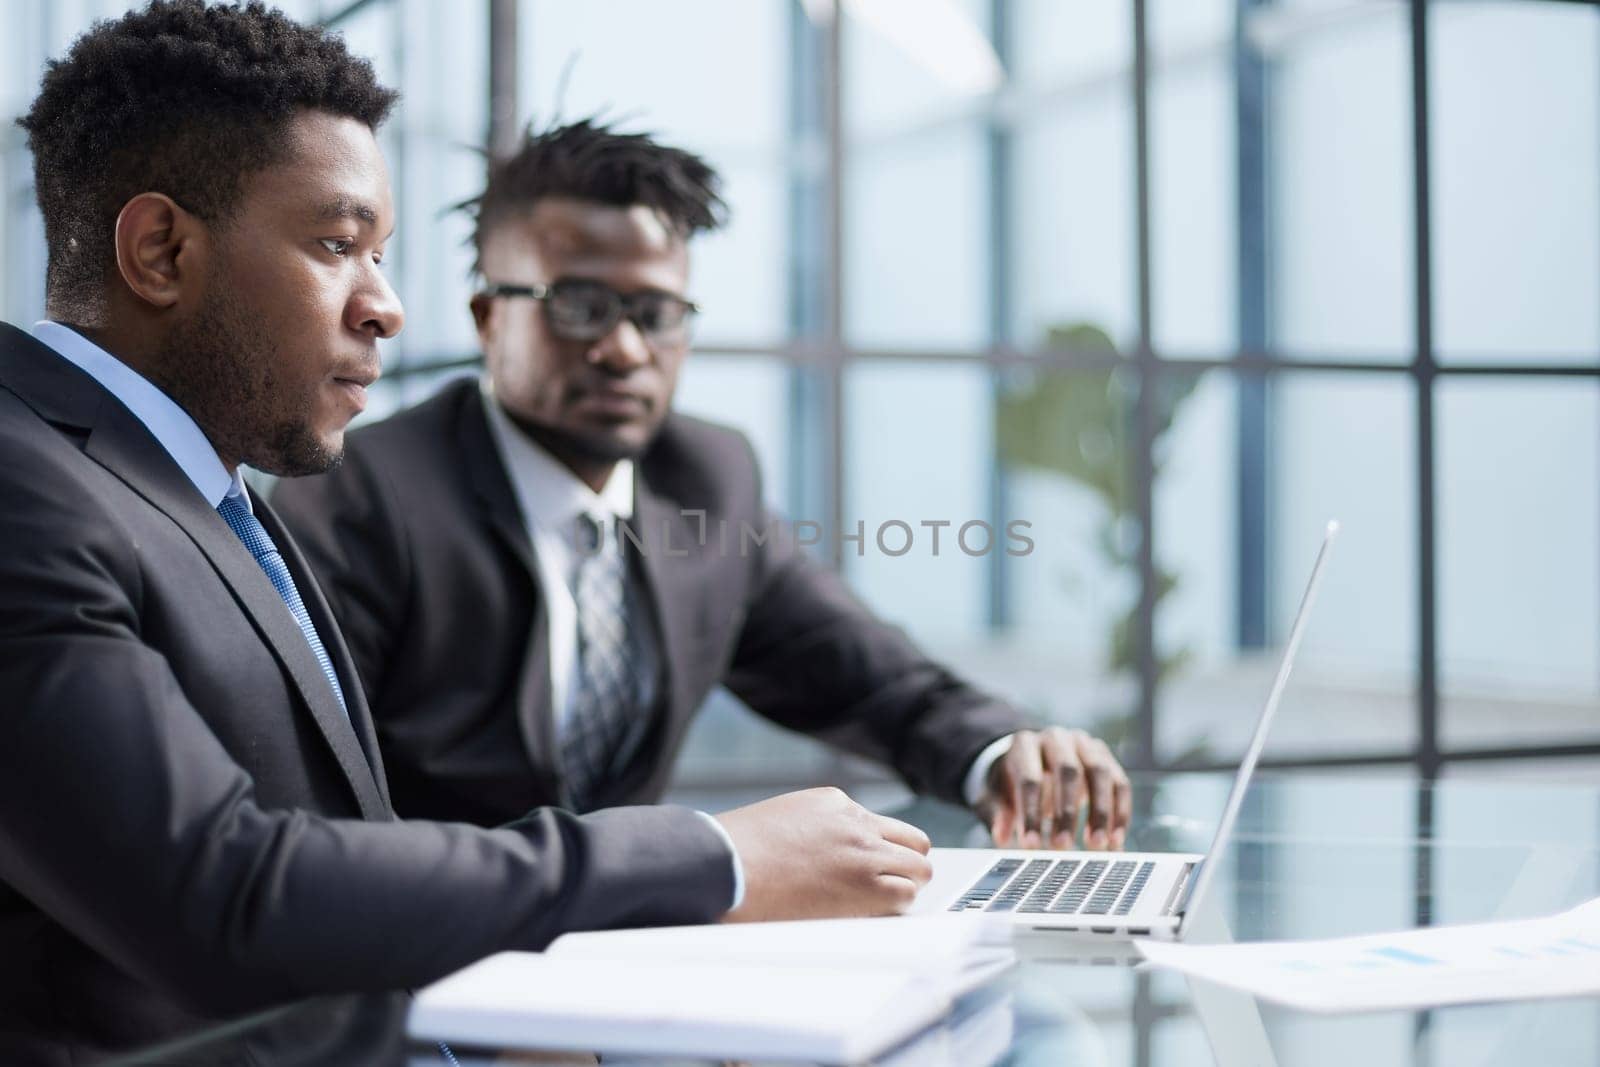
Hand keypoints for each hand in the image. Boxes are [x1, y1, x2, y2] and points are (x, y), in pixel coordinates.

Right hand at [713, 787, 932, 922]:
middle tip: (889, 885)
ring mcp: (865, 852)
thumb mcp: (779, 822)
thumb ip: (811, 833)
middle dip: (904, 863)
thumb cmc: (735, 852)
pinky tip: (876, 916)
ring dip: (907, 885)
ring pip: (919, 866)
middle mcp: (855, 821)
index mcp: (832, 802)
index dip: (873, 850)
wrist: (726, 865)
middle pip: (911, 840)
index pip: (876, 823)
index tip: (865, 867)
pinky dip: (897, 907)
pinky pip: (905, 895)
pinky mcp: (866, 885)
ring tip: (886, 904)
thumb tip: (818, 858)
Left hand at [977, 728, 1130, 850]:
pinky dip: (1120, 814)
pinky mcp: (1107, 757)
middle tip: (1063, 846)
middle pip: (1068, 772)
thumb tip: (1001, 837)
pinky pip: (1120, 784)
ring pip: (1100, 774)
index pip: (1029, 779)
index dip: (1030, 813)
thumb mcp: (1001, 792)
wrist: (1038, 756)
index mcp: (1025, 744)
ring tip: (1096, 846)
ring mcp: (1085, 744)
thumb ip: (1002, 812)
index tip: (1031, 846)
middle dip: (1067, 812)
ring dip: (1101, 813)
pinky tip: (1115, 843)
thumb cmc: (1017, 780)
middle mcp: (1057, 738)